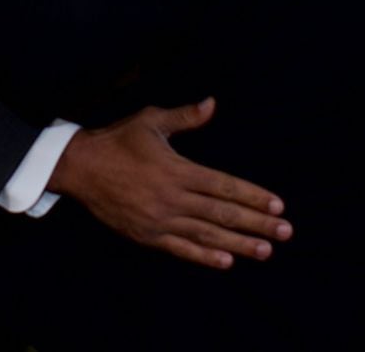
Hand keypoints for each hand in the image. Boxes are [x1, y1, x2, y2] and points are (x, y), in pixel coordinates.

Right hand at [48, 98, 291, 269]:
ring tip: (266, 251)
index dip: (253, 197)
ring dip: (239, 244)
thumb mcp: (151, 121)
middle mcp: (172, 197)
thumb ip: (185, 117)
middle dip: (257, 224)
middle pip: (222, 213)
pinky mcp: (147, 235)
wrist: (79, 168)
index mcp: (177, 169)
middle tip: (286, 232)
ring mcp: (159, 220)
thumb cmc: (117, 140)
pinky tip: (227, 261)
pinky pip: (181, 249)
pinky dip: (204, 256)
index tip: (278, 205)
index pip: (224, 186)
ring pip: (207, 235)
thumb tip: (213, 103)